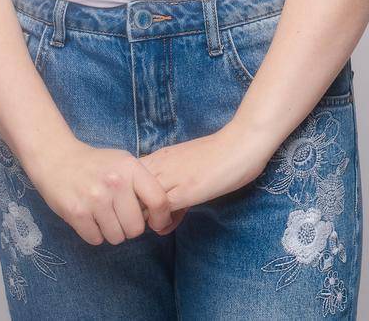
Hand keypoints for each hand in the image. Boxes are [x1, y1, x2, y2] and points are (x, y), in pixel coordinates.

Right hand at [25, 137, 185, 243]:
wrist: (57, 159)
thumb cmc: (96, 164)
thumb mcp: (123, 163)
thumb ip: (142, 183)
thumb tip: (161, 212)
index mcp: (130, 168)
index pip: (158, 200)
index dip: (161, 217)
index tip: (156, 223)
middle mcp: (115, 183)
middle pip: (136, 228)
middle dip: (130, 228)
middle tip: (121, 218)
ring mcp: (95, 199)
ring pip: (116, 237)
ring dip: (112, 232)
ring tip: (104, 217)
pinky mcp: (76, 213)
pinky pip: (96, 239)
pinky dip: (95, 234)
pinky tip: (90, 219)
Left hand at [139, 121, 271, 211]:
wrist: (241, 142)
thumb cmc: (220, 153)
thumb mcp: (188, 166)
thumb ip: (173, 187)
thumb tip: (161, 219)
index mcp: (159, 156)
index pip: (127, 181)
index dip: (131, 198)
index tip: (144, 208)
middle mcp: (159, 165)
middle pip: (127, 192)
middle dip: (133, 210)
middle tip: (147, 220)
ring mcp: (171, 177)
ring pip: (139, 202)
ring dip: (144, 218)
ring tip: (158, 224)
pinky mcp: (185, 190)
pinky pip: (159, 210)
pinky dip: (159, 222)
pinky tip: (169, 225)